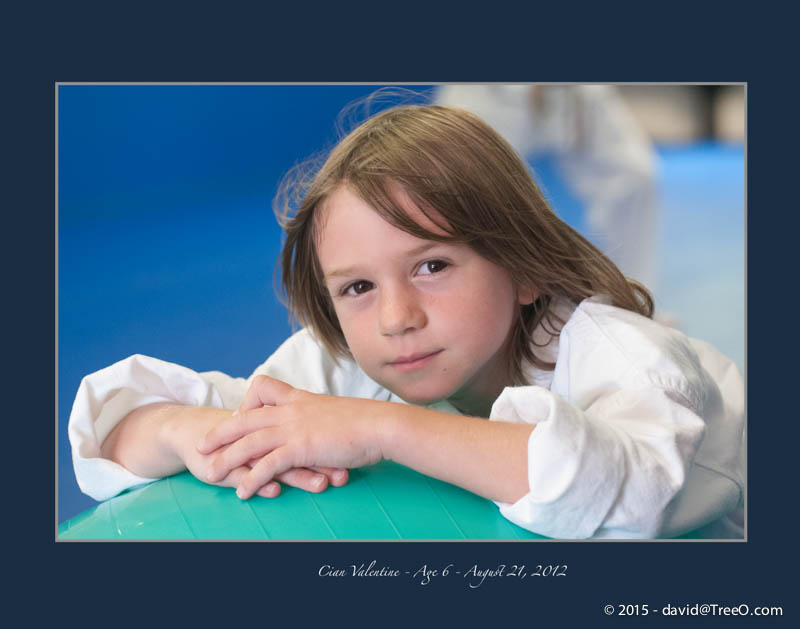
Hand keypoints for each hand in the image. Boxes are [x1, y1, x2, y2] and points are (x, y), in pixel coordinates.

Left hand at [197, 375, 385, 498]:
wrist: (381, 425)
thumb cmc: (366, 421)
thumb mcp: (337, 411)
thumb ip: (322, 416)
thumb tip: (323, 424)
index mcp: (300, 398)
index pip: (263, 388)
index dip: (248, 403)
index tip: (241, 416)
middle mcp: (291, 410)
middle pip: (245, 417)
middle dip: (220, 432)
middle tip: (202, 446)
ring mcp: (294, 428)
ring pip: (249, 442)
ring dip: (226, 459)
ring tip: (210, 474)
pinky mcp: (301, 447)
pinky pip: (268, 464)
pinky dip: (252, 479)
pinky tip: (242, 492)